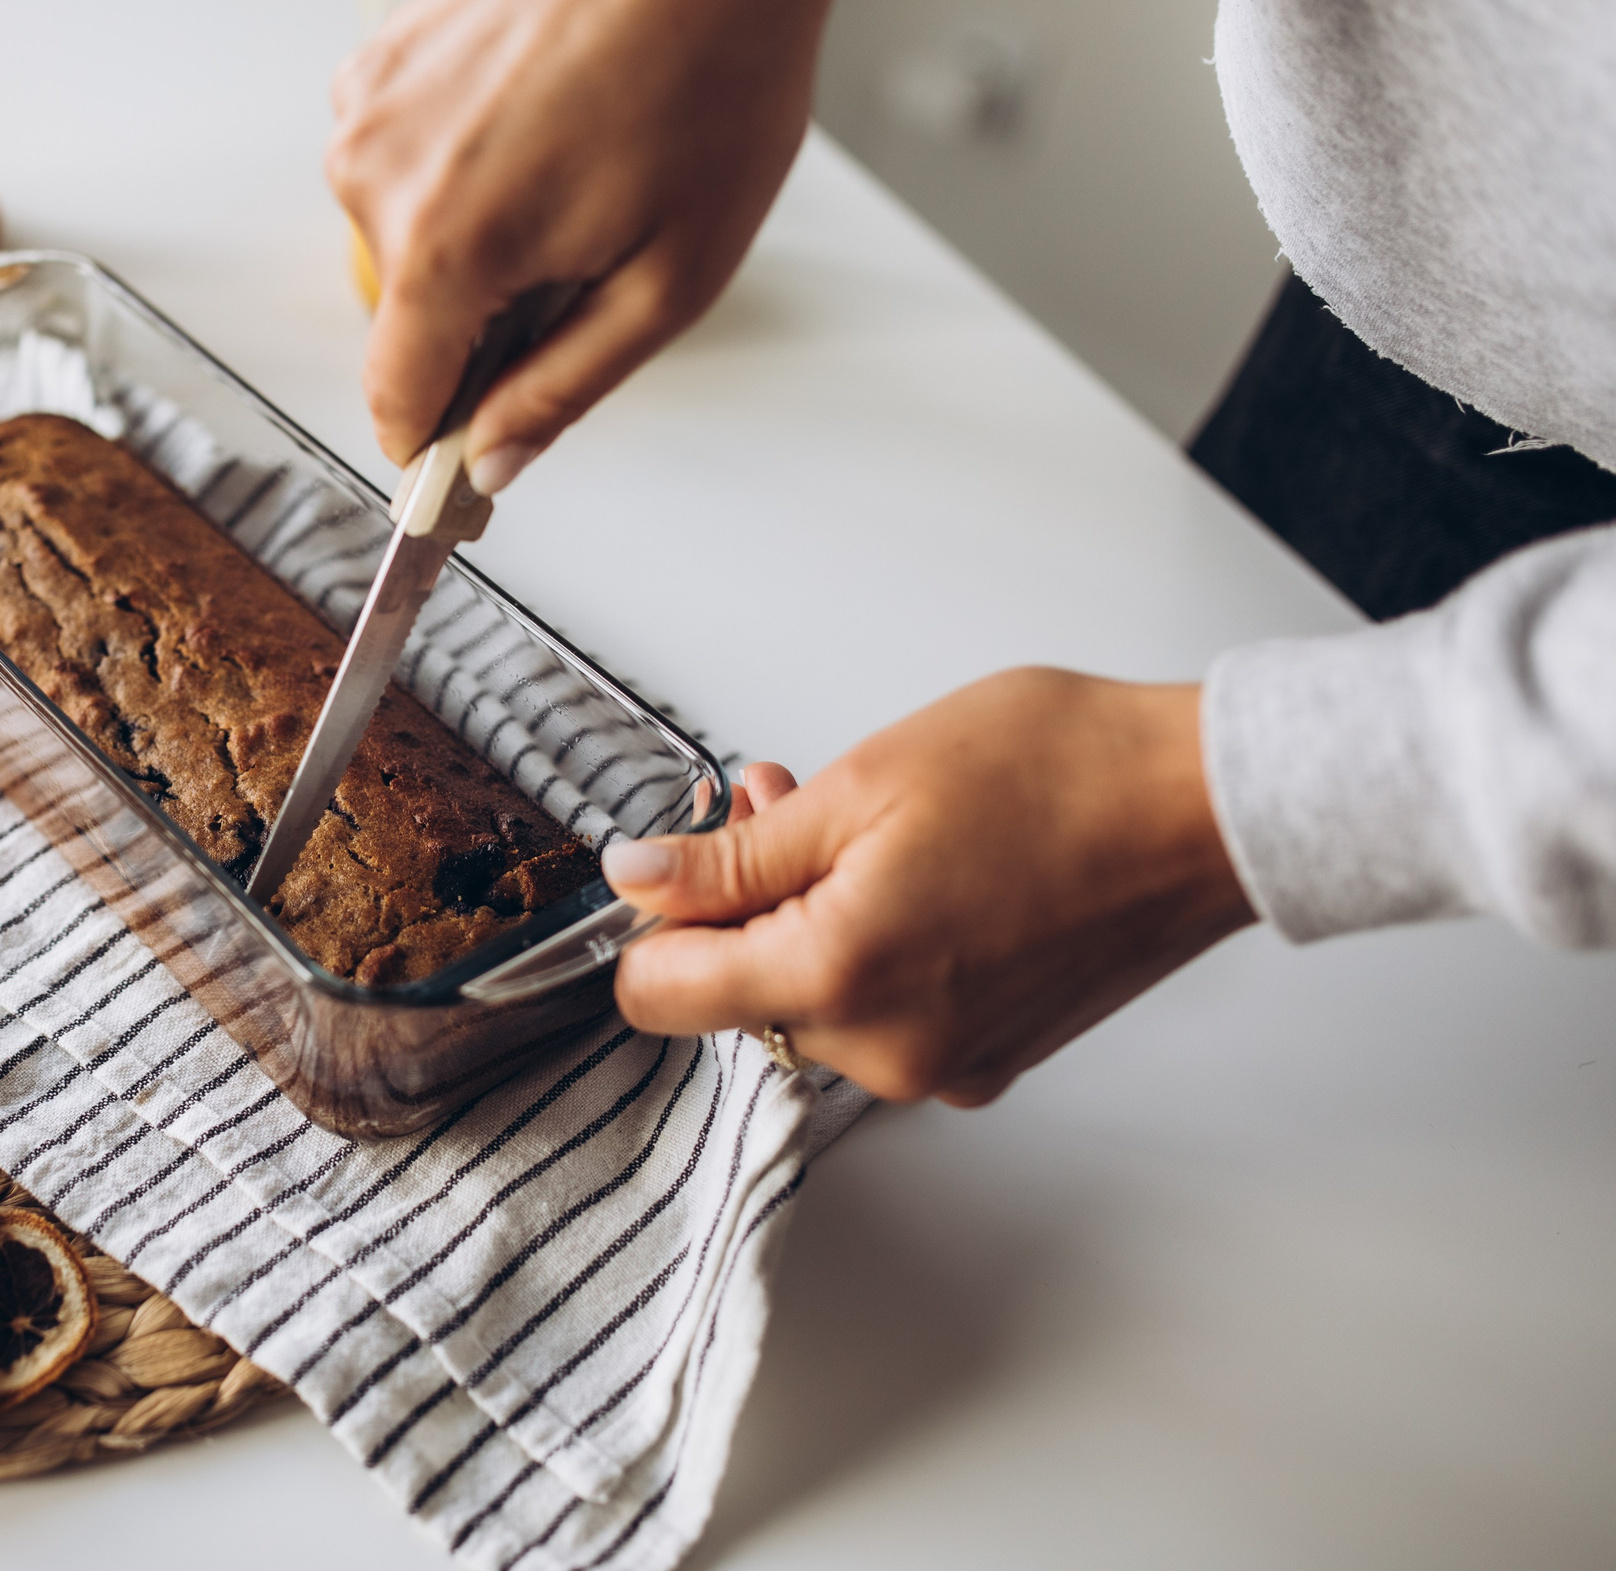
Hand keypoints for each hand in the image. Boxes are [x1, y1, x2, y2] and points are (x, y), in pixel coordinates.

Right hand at [327, 0, 877, 488]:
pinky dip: (465, 172)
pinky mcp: (379, 60)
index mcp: (445, 244)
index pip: (394, 405)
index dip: (439, 450)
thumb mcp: (670, 277)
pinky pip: (404, 167)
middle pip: (407, 323)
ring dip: (479, 242)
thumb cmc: (712, 68)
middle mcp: (378, 173)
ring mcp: (368, 107)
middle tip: (592, 263)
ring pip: (405, 242)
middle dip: (487, 325)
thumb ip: (564, 389)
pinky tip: (546, 128)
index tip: (472, 470)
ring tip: (578, 174)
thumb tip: (494, 462)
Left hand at [603, 671, 1257, 1104]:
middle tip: (784, 804)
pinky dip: (875, 950)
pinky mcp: (986, 1060)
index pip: (658, 997)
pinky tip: (912, 872)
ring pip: (811, 1002)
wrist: (1206, 809)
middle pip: (737, 998)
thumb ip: (731, 858)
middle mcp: (886, 1052)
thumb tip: (635, 880)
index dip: (652, 920)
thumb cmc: (1058, 774)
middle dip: (743, 903)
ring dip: (809, 918)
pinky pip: (884, 1016)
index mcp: (839, 978)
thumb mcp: (861, 787)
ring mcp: (942, 1066)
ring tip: (859, 822)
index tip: (681, 861)